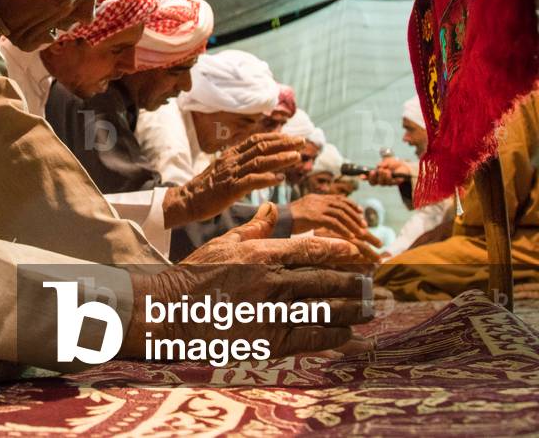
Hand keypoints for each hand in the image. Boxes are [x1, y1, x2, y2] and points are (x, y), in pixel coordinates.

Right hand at [121, 204, 373, 359]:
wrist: (172, 312)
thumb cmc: (195, 274)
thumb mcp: (223, 242)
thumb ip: (253, 226)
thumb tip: (271, 206)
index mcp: (261, 253)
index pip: (309, 248)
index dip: (337, 249)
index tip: (356, 251)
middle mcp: (271, 280)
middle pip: (325, 280)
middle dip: (352, 283)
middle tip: (371, 284)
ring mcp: (272, 311)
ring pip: (324, 309)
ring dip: (351, 310)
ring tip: (369, 310)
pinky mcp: (269, 339)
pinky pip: (312, 337)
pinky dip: (335, 336)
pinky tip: (349, 335)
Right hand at [162, 133, 302, 227]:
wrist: (188, 200)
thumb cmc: (207, 188)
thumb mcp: (224, 169)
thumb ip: (240, 163)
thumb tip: (259, 161)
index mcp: (231, 154)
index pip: (256, 140)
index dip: (276, 137)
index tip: (292, 137)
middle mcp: (232, 160)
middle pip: (262, 147)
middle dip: (284, 144)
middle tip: (302, 142)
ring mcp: (231, 173)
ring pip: (260, 162)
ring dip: (280, 158)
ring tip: (297, 157)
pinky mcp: (230, 189)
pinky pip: (251, 181)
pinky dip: (267, 179)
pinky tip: (280, 179)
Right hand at [291, 193, 377, 245]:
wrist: (275, 220)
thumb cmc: (287, 220)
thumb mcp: (304, 213)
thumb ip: (316, 213)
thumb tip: (326, 219)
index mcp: (316, 198)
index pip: (338, 198)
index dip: (351, 205)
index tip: (360, 212)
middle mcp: (317, 200)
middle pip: (342, 205)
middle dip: (355, 216)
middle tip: (365, 225)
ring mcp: (315, 207)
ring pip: (340, 214)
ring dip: (352, 224)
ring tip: (361, 233)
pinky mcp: (314, 216)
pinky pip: (333, 222)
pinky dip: (344, 230)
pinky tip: (350, 237)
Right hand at [366, 157, 411, 185]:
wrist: (403, 166)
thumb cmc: (392, 163)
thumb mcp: (387, 161)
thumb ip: (382, 163)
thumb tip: (379, 166)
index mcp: (375, 175)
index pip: (368, 178)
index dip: (364, 178)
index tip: (361, 176)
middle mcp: (379, 180)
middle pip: (373, 183)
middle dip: (374, 177)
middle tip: (379, 170)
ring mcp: (386, 182)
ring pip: (382, 183)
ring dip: (384, 177)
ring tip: (387, 171)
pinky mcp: (394, 183)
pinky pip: (393, 183)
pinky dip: (394, 180)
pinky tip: (396, 176)